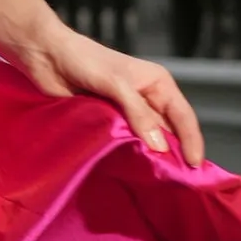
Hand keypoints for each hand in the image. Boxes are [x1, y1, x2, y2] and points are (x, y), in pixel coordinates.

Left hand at [26, 23, 204, 166]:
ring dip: (149, 158)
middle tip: (176, 183)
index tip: (194, 167)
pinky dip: (128, 156)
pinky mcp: (107, 122)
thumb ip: (138, 114)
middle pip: (168, 132)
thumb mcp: (116, 84)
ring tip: (156, 184)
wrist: (46, 55)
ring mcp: (127, 112)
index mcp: (157, 84)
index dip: (191, 142)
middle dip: (173, 154)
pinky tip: (130, 173)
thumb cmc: (84, 60)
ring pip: (146, 140)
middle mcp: (147, 99)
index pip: (183, 116)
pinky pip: (123, 143)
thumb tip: (161, 147)